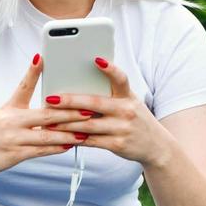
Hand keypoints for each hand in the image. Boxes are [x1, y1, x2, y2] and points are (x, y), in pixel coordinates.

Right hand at [0, 54, 93, 175]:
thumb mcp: (3, 112)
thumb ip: (22, 103)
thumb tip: (46, 97)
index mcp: (9, 108)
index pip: (23, 85)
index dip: (33, 71)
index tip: (43, 57)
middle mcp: (11, 121)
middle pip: (45, 114)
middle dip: (69, 113)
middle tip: (88, 108)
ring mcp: (13, 139)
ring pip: (46, 135)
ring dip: (68, 134)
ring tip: (85, 130)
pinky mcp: (14, 155)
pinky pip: (40, 151)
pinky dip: (56, 148)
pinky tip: (69, 145)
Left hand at [42, 57, 172, 166]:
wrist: (157, 146)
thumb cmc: (135, 119)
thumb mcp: (130, 103)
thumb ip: (112, 94)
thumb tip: (81, 83)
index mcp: (128, 96)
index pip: (121, 79)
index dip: (110, 69)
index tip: (96, 59)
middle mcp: (127, 110)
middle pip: (95, 103)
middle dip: (71, 100)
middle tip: (51, 98)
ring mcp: (122, 128)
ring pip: (88, 125)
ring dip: (66, 123)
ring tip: (49, 120)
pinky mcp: (117, 144)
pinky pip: (91, 141)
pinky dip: (75, 138)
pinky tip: (61, 136)